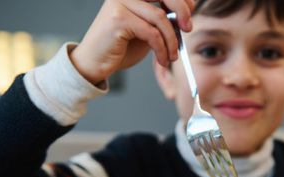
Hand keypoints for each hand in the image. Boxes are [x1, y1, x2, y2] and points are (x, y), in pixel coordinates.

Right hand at [70, 0, 193, 84]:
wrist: (94, 63)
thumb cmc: (119, 48)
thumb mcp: (146, 31)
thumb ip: (161, 20)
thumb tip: (185, 16)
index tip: (190, 13)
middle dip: (183, 10)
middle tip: (188, 29)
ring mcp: (120, 3)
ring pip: (160, 18)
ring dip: (171, 41)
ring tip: (171, 56)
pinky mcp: (118, 19)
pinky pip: (152, 33)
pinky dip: (162, 49)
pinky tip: (162, 59)